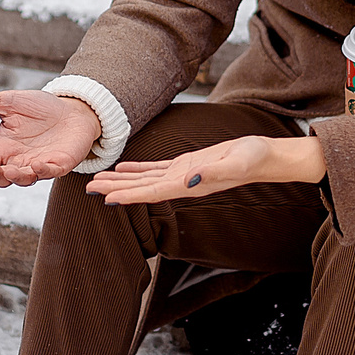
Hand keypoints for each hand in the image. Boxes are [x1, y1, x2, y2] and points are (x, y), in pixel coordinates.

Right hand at [0, 90, 103, 186]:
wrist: (72, 109)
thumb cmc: (39, 107)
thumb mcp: (8, 102)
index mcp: (4, 148)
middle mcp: (19, 160)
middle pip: (3, 177)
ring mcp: (38, 165)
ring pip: (24, 179)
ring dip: (16, 176)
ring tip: (9, 170)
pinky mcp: (58, 165)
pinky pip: (49, 173)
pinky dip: (42, 172)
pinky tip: (36, 165)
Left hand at [87, 136, 324, 204]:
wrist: (266, 156)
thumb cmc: (254, 159)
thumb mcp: (235, 163)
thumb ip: (214, 173)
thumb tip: (188, 182)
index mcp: (189, 185)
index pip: (152, 193)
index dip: (129, 196)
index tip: (106, 199)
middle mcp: (181, 184)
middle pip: (142, 189)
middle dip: (116, 190)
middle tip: (88, 189)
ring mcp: (183, 175)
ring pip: (144, 180)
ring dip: (121, 181)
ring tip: (98, 181)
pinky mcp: (187, 165)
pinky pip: (156, 169)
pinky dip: (137, 170)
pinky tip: (123, 169)